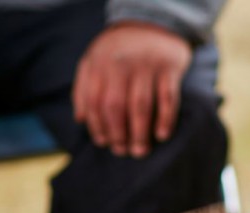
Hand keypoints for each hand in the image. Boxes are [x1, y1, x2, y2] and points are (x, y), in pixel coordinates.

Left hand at [73, 21, 191, 157]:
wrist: (152, 24)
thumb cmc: (118, 51)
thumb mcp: (93, 61)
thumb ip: (83, 88)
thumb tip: (80, 120)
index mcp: (99, 63)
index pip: (94, 102)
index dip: (97, 126)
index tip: (103, 143)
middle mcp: (121, 63)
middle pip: (116, 106)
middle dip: (118, 134)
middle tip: (122, 151)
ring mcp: (146, 64)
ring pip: (141, 105)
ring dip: (140, 133)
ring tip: (140, 151)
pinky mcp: (169, 67)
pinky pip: (168, 98)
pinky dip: (165, 119)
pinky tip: (162, 135)